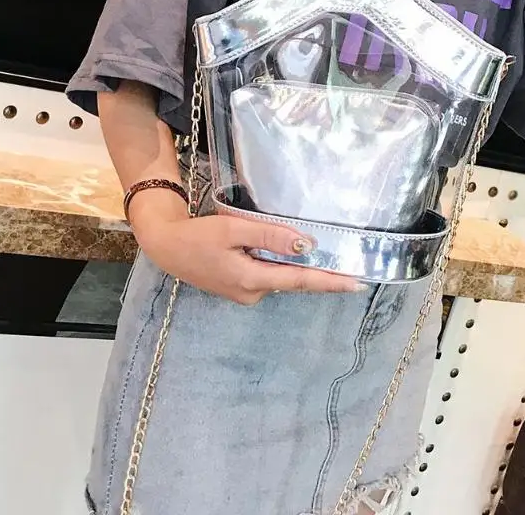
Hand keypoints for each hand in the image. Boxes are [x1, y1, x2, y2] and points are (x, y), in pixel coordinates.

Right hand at [134, 208, 365, 304]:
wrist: (167, 247)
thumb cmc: (198, 236)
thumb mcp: (234, 230)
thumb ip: (270, 236)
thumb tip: (305, 245)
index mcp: (252, 280)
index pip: (301, 281)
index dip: (331, 282)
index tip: (358, 283)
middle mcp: (253, 293)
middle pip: (294, 280)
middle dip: (321, 274)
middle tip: (352, 267)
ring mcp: (246, 293)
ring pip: (280, 276)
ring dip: (299, 267)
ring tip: (326, 256)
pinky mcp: (240, 287)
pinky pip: (268, 275)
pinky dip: (281, 266)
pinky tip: (288, 254)